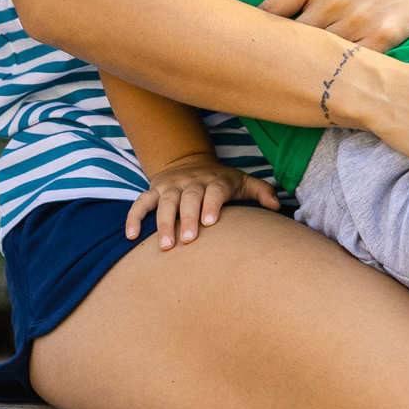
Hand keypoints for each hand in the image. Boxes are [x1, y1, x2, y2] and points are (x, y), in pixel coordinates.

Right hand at [124, 151, 281, 249]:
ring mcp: (171, 186)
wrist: (189, 161)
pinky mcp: (154, 190)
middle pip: (187, 198)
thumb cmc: (220, 181)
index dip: (210, 204)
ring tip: (164, 246)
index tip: (209, 222)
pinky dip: (134, 216)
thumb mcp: (241, 181)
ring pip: (164, 203)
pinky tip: (131, 236)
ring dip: (163, 223)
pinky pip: (141, 202)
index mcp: (214, 181)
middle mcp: (191, 182)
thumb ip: (260, 191)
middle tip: (186, 241)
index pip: (213, 191)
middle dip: (185, 218)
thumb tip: (277, 205)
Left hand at [257, 0, 408, 52]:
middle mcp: (332, 2)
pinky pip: (348, 64)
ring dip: (306, 57)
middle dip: (280, 43)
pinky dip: (337, 67)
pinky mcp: (381, 41)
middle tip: (276, 49)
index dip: (261, 21)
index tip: (260, 27)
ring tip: (299, 62)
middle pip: (290, 37)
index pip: (273, 8)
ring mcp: (357, 24)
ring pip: (315, 53)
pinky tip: (332, 68)